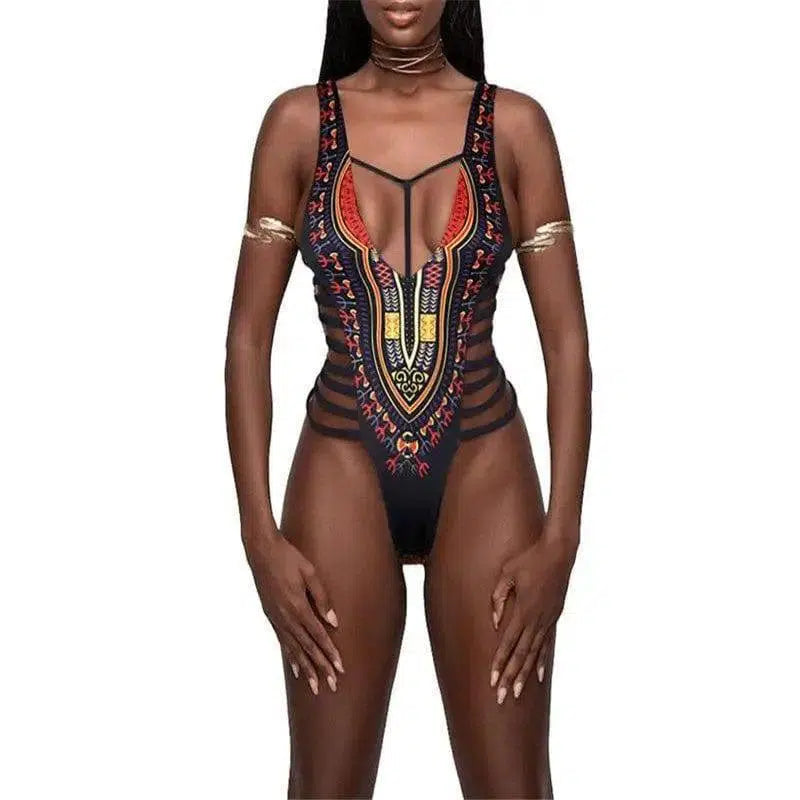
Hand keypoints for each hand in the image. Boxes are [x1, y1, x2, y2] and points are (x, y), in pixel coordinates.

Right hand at [243, 527, 343, 695]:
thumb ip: (322, 597)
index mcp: (298, 606)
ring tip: (315, 686)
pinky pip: (282, 641)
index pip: (318, 636)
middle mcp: (286, 617)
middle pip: (307, 648)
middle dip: (321, 667)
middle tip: (332, 685)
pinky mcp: (271, 616)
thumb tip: (334, 622)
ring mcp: (277, 618)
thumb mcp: (310, 572)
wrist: (261, 550)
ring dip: (306, 668)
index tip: (340, 668)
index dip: (330, 653)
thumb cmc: (288, 557)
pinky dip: (290, 656)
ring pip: (294, 649)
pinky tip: (296, 668)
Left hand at [489, 526, 576, 702]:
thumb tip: (494, 622)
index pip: (508, 643)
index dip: (499, 663)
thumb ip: (499, 597)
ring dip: (523, 675)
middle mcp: (537, 620)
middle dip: (509, 677)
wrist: (559, 552)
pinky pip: (546, 645)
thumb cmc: (530, 559)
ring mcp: (547, 620)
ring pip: (534, 654)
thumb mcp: (507, 573)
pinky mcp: (554, 617)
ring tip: (516, 693)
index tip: (492, 680)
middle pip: (520, 655)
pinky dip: (541, 662)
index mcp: (524, 610)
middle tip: (501, 697)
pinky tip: (538, 677)